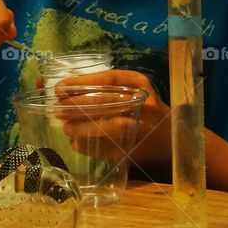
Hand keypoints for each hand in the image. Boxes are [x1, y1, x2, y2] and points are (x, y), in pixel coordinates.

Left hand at [57, 70, 171, 172]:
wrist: (168, 139)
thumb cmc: (142, 111)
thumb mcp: (130, 92)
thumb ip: (101, 89)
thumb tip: (60, 88)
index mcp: (140, 84)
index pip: (110, 78)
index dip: (82, 82)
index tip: (60, 87)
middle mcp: (143, 103)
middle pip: (106, 102)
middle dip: (78, 106)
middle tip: (58, 110)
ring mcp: (141, 127)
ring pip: (108, 126)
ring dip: (82, 128)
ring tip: (66, 128)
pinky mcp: (135, 149)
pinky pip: (106, 148)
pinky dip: (88, 146)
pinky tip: (77, 143)